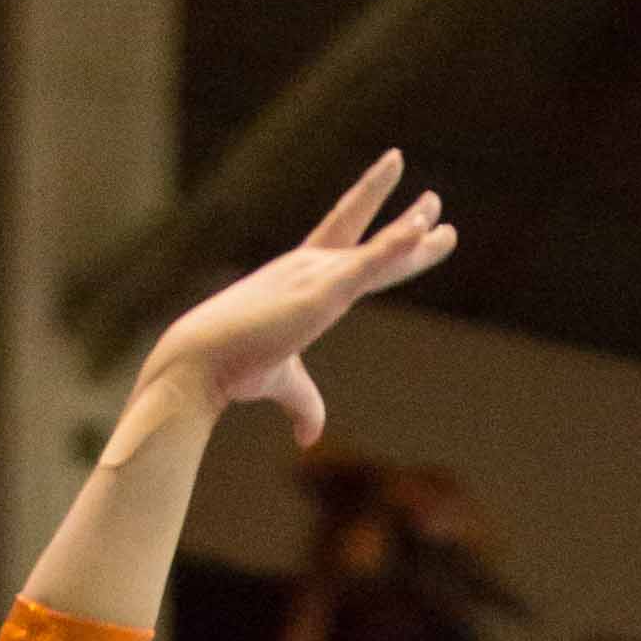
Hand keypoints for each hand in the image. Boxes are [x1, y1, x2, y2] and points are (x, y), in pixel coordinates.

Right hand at [139, 157, 457, 452]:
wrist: (202, 361)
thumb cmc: (233, 368)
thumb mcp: (282, 383)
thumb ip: (305, 404)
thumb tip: (310, 438)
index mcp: (302, 284)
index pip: (349, 252)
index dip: (379, 236)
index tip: (407, 222)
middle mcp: (311, 269)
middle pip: (368, 239)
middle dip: (404, 220)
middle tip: (435, 202)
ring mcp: (318, 276)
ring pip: (379, 249)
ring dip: (411, 227)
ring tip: (438, 207)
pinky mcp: (323, 292)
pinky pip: (370, 263)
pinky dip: (395, 246)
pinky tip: (422, 231)